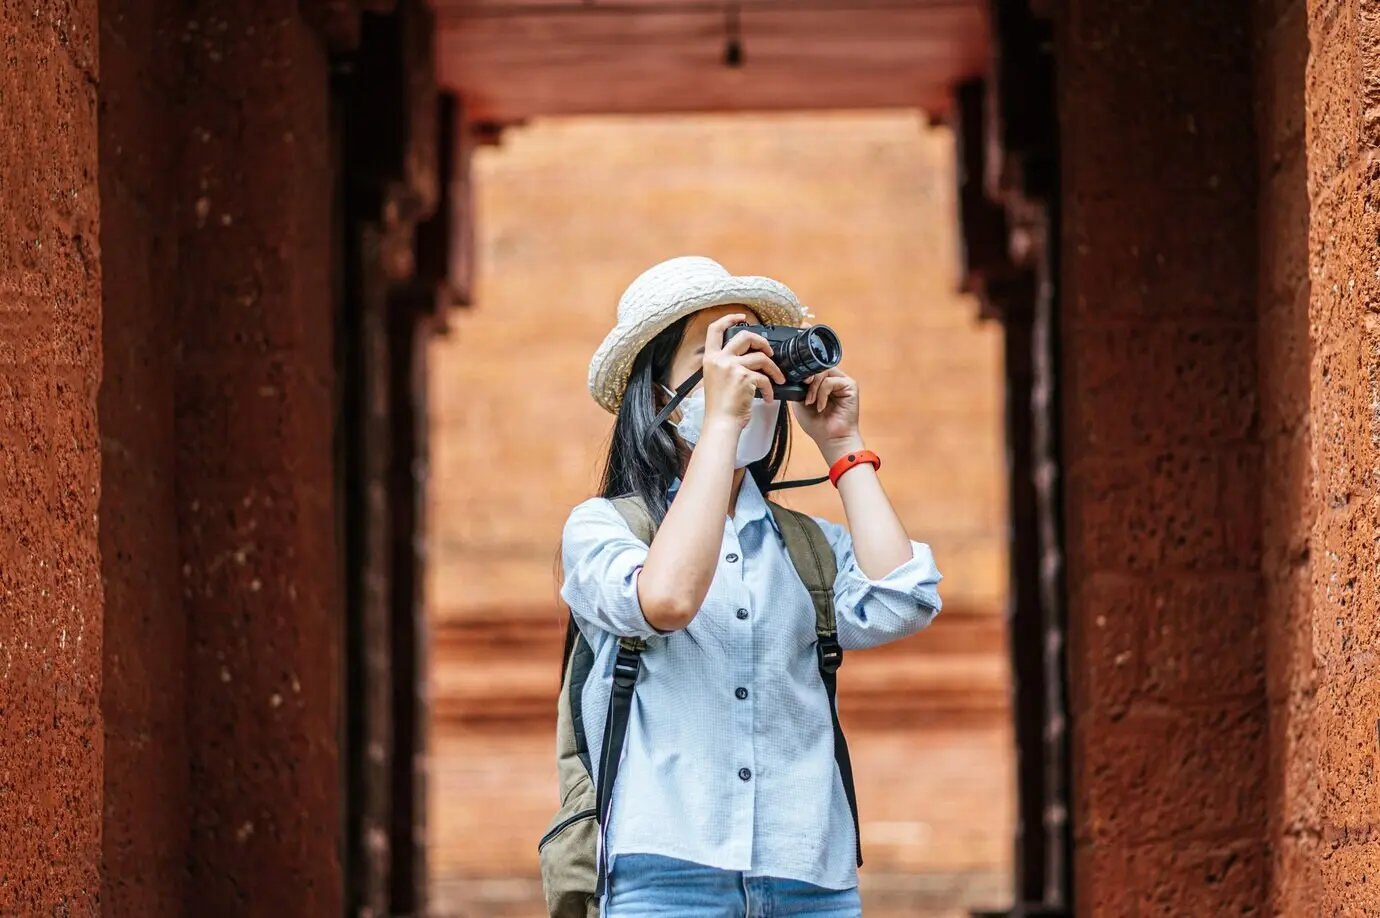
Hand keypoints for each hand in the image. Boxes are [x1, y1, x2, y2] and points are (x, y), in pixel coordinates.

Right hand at [701, 313, 786, 428]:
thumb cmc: (720, 407)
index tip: (742, 317)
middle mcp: (719, 360)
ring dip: (774, 369)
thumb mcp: (715, 380)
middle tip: (769, 353)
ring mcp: (732, 367)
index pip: (714, 329)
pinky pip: (765, 377)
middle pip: (744, 336)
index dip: (729, 318)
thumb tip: (746, 357)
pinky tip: (769, 397)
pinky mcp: (745, 377)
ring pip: (761, 357)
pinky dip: (770, 388)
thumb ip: (725, 365)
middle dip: (762, 341)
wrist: (721, 423)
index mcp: (710, 359)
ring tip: (778, 379)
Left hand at [791, 368, 862, 461]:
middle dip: (808, 380)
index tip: (797, 383)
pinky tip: (821, 406)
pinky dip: (822, 393)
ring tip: (811, 403)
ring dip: (814, 388)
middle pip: (819, 367)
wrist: (830, 438)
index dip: (804, 373)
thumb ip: (799, 387)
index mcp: (823, 382)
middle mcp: (834, 380)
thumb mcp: (799, 402)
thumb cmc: (818, 424)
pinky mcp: (851, 386)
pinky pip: (831, 381)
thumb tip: (797, 375)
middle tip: (805, 396)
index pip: (814, 368)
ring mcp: (843, 382)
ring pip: (824, 372)